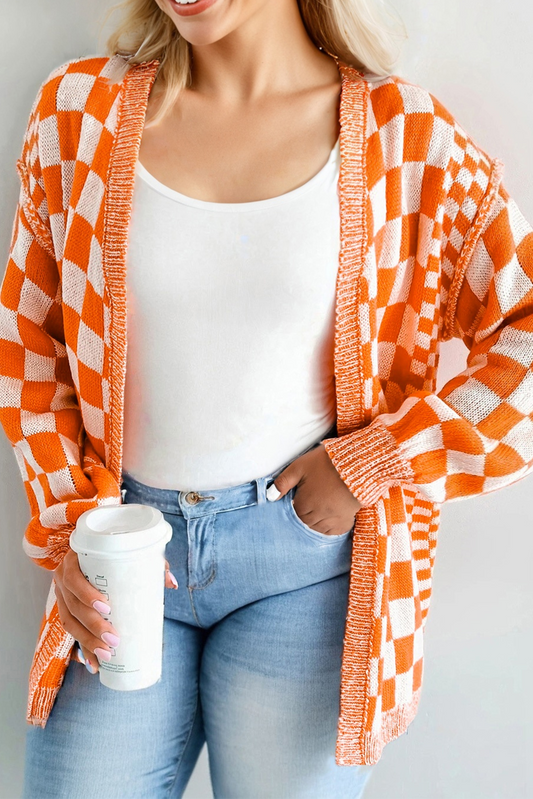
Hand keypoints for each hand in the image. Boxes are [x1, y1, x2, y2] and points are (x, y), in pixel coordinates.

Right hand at [54, 549, 177, 673]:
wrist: (90, 552)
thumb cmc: (110, 554)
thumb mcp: (128, 553)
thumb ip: (150, 563)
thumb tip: (171, 583)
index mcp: (74, 561)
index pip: (74, 579)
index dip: (87, 594)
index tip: (106, 607)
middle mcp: (63, 578)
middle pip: (73, 607)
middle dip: (93, 627)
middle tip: (113, 640)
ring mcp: (61, 595)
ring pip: (69, 623)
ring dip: (87, 642)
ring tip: (106, 655)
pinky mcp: (64, 610)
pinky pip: (70, 632)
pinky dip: (82, 649)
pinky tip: (93, 663)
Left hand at [268, 443, 361, 535]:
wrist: (358, 464)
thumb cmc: (327, 463)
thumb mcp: (300, 466)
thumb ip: (283, 482)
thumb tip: (270, 496)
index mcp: (304, 504)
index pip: (294, 512)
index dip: (297, 503)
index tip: (301, 495)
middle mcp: (317, 516)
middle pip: (305, 522)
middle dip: (305, 513)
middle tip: (311, 500)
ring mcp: (332, 520)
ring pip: (317, 528)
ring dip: (315, 521)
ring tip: (319, 507)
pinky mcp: (346, 520)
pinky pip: (334, 531)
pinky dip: (329, 527)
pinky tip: (329, 517)